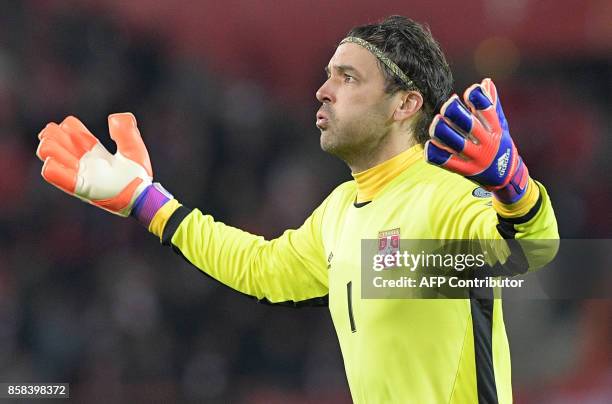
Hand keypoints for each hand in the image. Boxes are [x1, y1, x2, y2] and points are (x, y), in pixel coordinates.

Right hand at [36, 113, 152, 215]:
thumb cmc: (138, 176)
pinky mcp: (79, 187)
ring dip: (51, 147)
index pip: (70, 130)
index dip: (70, 126)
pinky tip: (65, 165)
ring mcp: (79, 173)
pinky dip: (53, 166)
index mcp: (94, 150)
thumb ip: (126, 131)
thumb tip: (113, 117)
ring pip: (48, 152)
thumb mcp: (134, 149)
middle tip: (65, 139)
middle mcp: (83, 161)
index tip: (81, 133)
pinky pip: (54, 174)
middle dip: (53, 134)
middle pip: (54, 139)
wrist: (143, 197)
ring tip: (64, 152)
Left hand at [424, 78, 528, 203]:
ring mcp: (475, 158)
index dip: (477, 97)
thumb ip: (492, 104)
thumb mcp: (501, 126)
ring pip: (454, 142)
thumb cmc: (501, 146)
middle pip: (468, 125)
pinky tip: (430, 144)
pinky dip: (435, 152)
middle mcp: (486, 144)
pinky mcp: (465, 171)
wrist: (506, 178)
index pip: (487, 110)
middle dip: (454, 111)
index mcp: (496, 130)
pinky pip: (446, 161)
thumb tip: (485, 81)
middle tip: (448, 105)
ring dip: (442, 130)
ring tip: (437, 121)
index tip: (469, 91)